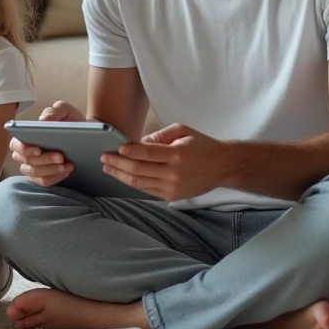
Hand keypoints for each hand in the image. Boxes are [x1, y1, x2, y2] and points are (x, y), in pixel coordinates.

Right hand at [9, 100, 83, 186]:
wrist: (85, 135)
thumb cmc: (69, 121)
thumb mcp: (65, 111)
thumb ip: (54, 110)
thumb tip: (44, 118)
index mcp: (25, 136)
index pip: (16, 145)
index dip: (24, 149)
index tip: (38, 150)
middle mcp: (25, 154)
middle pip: (27, 161)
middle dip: (45, 160)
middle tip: (61, 156)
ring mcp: (32, 167)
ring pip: (35, 173)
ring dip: (51, 170)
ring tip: (68, 165)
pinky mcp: (41, 177)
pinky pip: (43, 182)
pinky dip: (55, 178)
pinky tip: (66, 171)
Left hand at [100, 123, 230, 199]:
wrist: (223, 166)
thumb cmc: (202, 145)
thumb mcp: (183, 131)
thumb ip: (160, 136)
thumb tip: (138, 143)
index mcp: (177, 154)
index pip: (145, 154)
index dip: (127, 151)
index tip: (115, 148)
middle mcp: (174, 173)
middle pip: (138, 170)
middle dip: (117, 164)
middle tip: (104, 158)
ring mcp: (172, 187)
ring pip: (139, 183)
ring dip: (120, 175)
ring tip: (108, 168)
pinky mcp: (172, 196)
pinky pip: (146, 190)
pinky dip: (132, 183)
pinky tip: (123, 177)